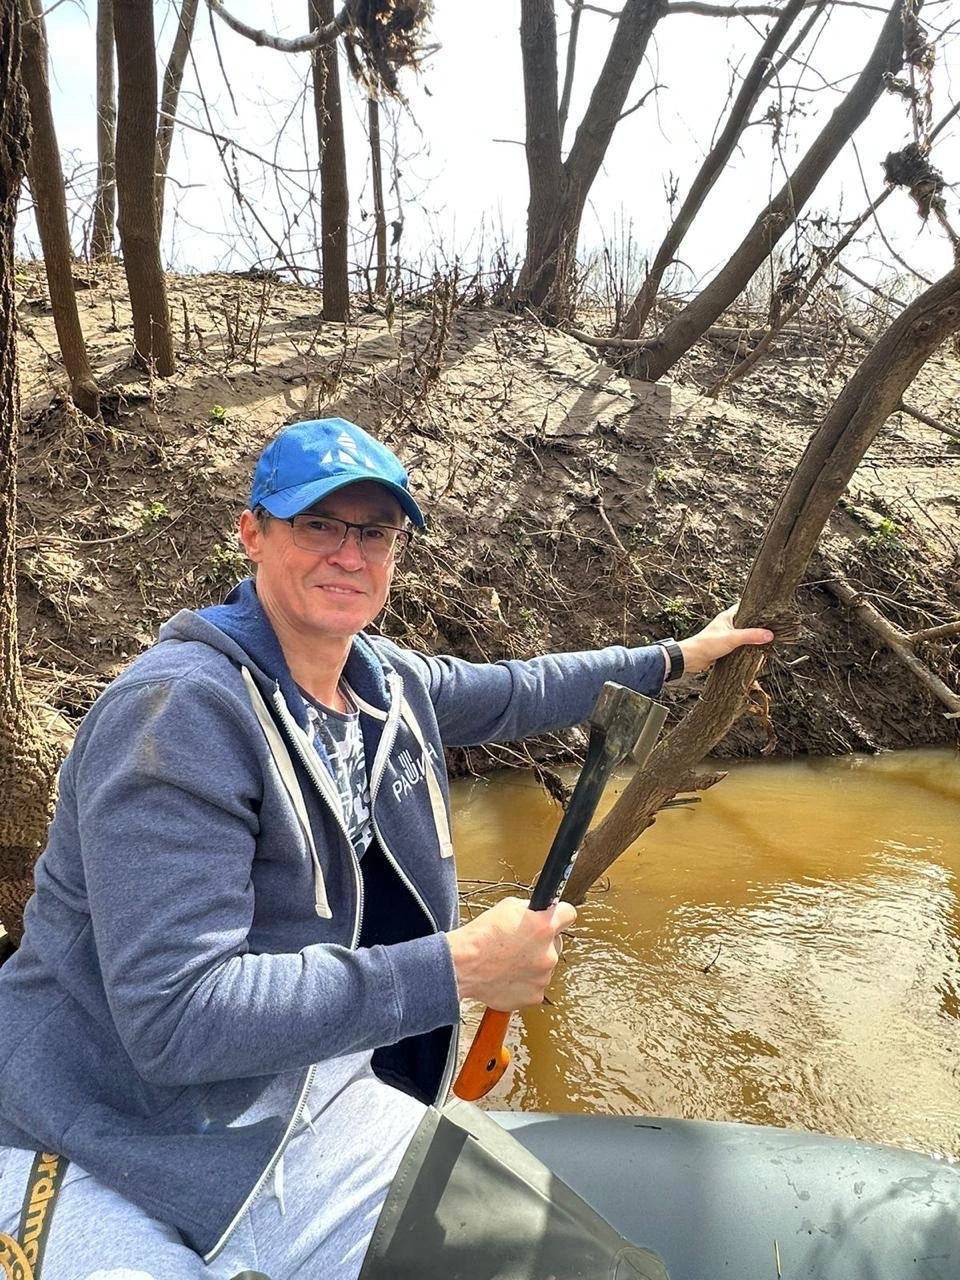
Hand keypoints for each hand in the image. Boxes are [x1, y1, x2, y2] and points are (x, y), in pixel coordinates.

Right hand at [446, 896, 575, 1011]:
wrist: (463, 966)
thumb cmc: (480, 937)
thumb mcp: (508, 907)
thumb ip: (531, 911)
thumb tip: (540, 913)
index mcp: (544, 927)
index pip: (569, 914)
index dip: (560, 915)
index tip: (556, 918)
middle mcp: (548, 953)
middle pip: (556, 943)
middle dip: (542, 943)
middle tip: (520, 944)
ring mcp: (543, 977)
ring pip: (545, 966)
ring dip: (532, 964)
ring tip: (508, 961)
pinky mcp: (534, 996)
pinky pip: (535, 985)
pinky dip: (525, 982)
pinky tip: (508, 975)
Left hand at [678, 603, 774, 674]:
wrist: (692, 658)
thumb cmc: (706, 644)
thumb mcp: (732, 638)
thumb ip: (751, 636)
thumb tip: (769, 634)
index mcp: (727, 616)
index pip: (746, 607)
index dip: (758, 609)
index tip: (771, 612)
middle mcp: (727, 624)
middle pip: (747, 622)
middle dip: (757, 625)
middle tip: (772, 627)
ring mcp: (726, 635)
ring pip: (743, 634)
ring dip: (751, 637)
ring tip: (765, 639)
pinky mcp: (724, 646)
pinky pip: (739, 644)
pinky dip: (745, 646)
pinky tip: (753, 650)